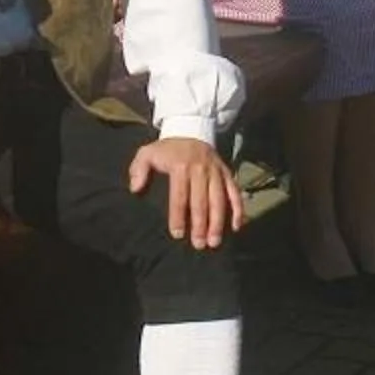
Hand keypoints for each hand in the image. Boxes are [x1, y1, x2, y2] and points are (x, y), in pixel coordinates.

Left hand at [127, 136, 244, 248]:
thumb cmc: (167, 149)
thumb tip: (135, 188)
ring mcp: (216, 171)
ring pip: (220, 199)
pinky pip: (235, 191)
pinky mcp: (227, 172)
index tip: (178, 234)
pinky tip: (237, 226)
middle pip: (201, 201)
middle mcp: (201, 169)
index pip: (179, 195)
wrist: (190, 129)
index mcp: (180, 166)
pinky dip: (239, 208)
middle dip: (201, 224)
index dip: (178, 216)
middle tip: (199, 244)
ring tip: (214, 242)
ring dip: (218, 222)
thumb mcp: (147, 152)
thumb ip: (138, 169)